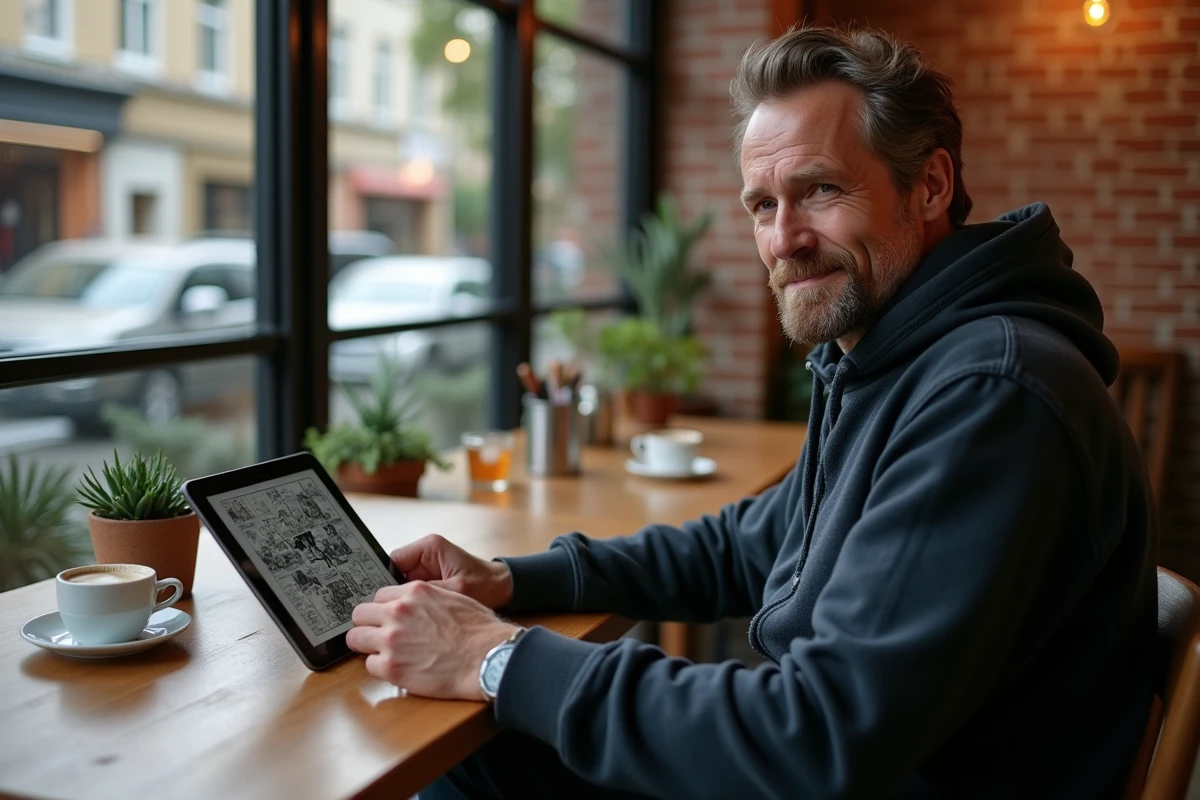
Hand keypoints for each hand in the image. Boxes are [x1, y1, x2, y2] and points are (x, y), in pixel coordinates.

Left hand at [347, 581, 519, 699]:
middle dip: (368, 625)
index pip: (378, 596)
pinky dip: (381, 669)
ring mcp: (391, 640)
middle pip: (360, 614)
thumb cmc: (479, 631)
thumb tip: (414, 605)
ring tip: (384, 654)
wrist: (488, 657)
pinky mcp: (391, 667)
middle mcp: (398, 612)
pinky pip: (369, 666)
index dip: (382, 609)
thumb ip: (426, 599)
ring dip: (368, 646)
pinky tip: (399, 669)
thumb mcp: (453, 598)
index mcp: (414, 592)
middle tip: (378, 636)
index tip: (386, 618)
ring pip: (355, 639)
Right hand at [390, 534, 512, 608]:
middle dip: (394, 594)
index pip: (393, 561)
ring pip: (401, 584)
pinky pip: (412, 591)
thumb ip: (429, 591)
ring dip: (404, 600)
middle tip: (393, 613)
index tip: (384, 602)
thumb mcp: (456, 590)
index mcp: (429, 547)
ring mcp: (426, 566)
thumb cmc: (485, 585)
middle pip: (394, 573)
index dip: (386, 582)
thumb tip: (402, 601)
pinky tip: (415, 616)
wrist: (502, 588)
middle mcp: (424, 553)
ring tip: (406, 615)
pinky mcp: (430, 578)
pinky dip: (413, 603)